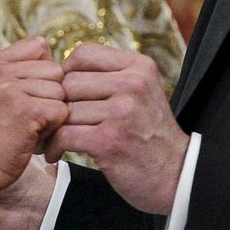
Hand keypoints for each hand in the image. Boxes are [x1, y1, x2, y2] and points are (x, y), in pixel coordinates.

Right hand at [0, 36, 66, 197]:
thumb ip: (22, 72)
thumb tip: (61, 65)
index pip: (39, 45)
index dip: (44, 70)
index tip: (30, 93)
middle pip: (56, 69)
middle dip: (51, 95)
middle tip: (29, 116)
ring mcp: (11, 89)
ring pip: (61, 91)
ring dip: (52, 113)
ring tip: (29, 126)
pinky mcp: (26, 111)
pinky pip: (61, 111)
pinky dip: (54, 128)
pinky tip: (33, 135)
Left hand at [47, 44, 188, 214]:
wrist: (176, 175)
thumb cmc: (150, 134)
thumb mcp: (143, 91)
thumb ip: (111, 75)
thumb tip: (63, 68)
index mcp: (138, 67)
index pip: (84, 53)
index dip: (67, 72)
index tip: (67, 94)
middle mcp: (132, 84)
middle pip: (70, 82)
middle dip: (58, 104)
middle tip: (53, 120)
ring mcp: (121, 112)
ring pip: (65, 110)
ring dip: (53, 128)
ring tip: (53, 138)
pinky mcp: (109, 140)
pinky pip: (64, 134)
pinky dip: (54, 146)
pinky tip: (55, 153)